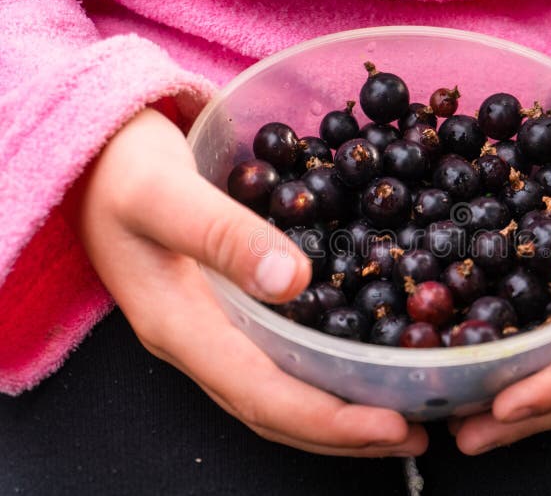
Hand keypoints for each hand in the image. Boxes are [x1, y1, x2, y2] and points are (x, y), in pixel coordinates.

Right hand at [67, 108, 426, 456]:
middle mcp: (199, 340)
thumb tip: (292, 282)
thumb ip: (220, 234)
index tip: (392, 427)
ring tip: (401, 412)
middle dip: (346, 432)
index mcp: (179, 326)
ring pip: (279, 389)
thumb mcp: (161, 192)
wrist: (97, 155)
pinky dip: (326, 369)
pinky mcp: (228, 307)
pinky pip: (279, 354)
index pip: (260, 396)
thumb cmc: (118, 168)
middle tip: (416, 431)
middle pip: (276, 410)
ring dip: (340, 410)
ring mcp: (213, 327)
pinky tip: (362, 358)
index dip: (328, 421)